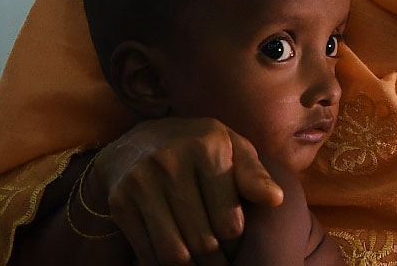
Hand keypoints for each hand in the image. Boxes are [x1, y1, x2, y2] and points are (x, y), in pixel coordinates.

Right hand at [89, 117, 284, 265]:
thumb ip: (254, 174)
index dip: (236, 243)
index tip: (236, 246)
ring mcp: (141, 183)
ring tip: (203, 265)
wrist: (136, 143)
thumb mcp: (231, 147)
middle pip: (202, 241)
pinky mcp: (121, 202)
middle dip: (217, 262)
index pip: (229, 222)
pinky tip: (178, 260)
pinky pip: (147, 253)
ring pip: (174, 253)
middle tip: (221, 263)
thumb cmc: (197, 148)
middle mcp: (171, 162)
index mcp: (207, 147)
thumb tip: (275, 199)